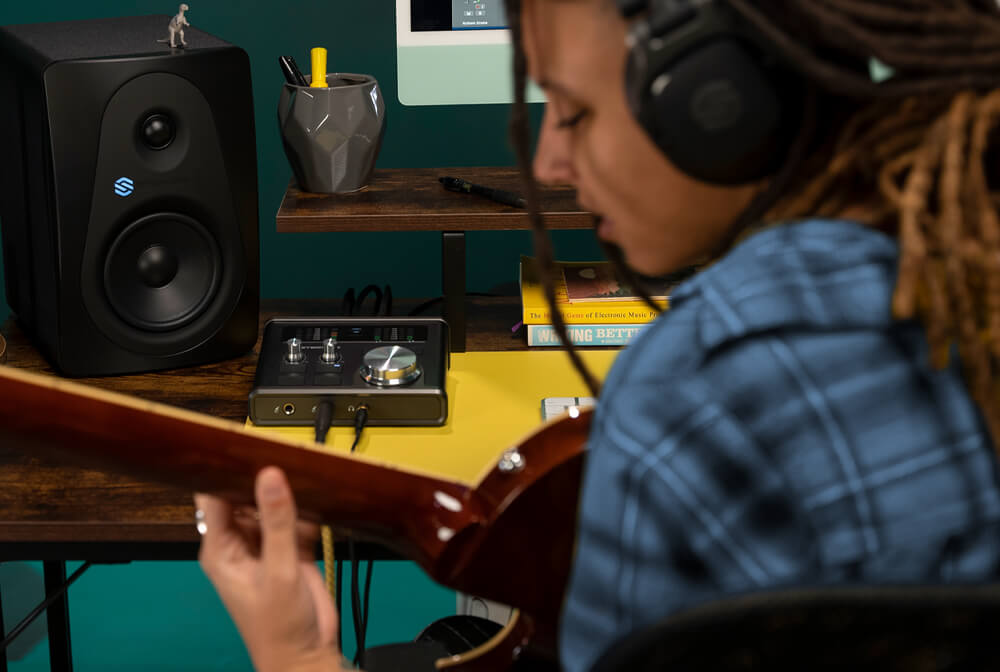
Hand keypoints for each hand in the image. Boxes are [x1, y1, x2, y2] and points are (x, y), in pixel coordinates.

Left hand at [196, 467, 344, 671]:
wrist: (308, 655)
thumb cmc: (278, 628)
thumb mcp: (278, 571)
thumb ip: (276, 521)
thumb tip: (269, 476)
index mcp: (221, 549)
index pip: (215, 497)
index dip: (227, 470)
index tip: (245, 445)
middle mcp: (241, 543)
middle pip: (246, 496)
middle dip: (262, 476)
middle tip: (283, 451)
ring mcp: (267, 545)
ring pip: (273, 504)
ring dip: (288, 492)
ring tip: (305, 470)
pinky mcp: (292, 549)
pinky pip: (297, 518)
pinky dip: (308, 509)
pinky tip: (319, 496)